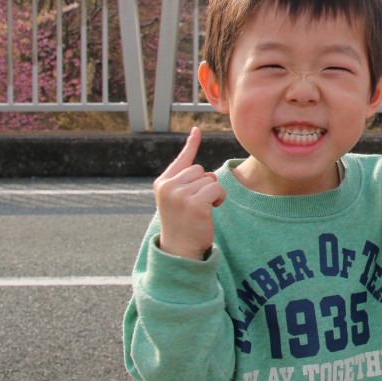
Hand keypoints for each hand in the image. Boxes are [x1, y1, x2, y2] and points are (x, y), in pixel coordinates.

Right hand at [154, 127, 224, 259]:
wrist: (180, 250)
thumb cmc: (183, 224)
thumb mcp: (179, 200)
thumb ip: (188, 183)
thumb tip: (208, 173)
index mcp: (162, 183)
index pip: (182, 159)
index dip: (191, 144)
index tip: (197, 130)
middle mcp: (168, 186)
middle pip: (200, 170)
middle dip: (205, 185)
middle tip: (197, 205)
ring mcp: (179, 194)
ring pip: (209, 179)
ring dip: (212, 193)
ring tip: (201, 210)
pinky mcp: (194, 202)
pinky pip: (216, 188)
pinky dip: (219, 198)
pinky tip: (211, 210)